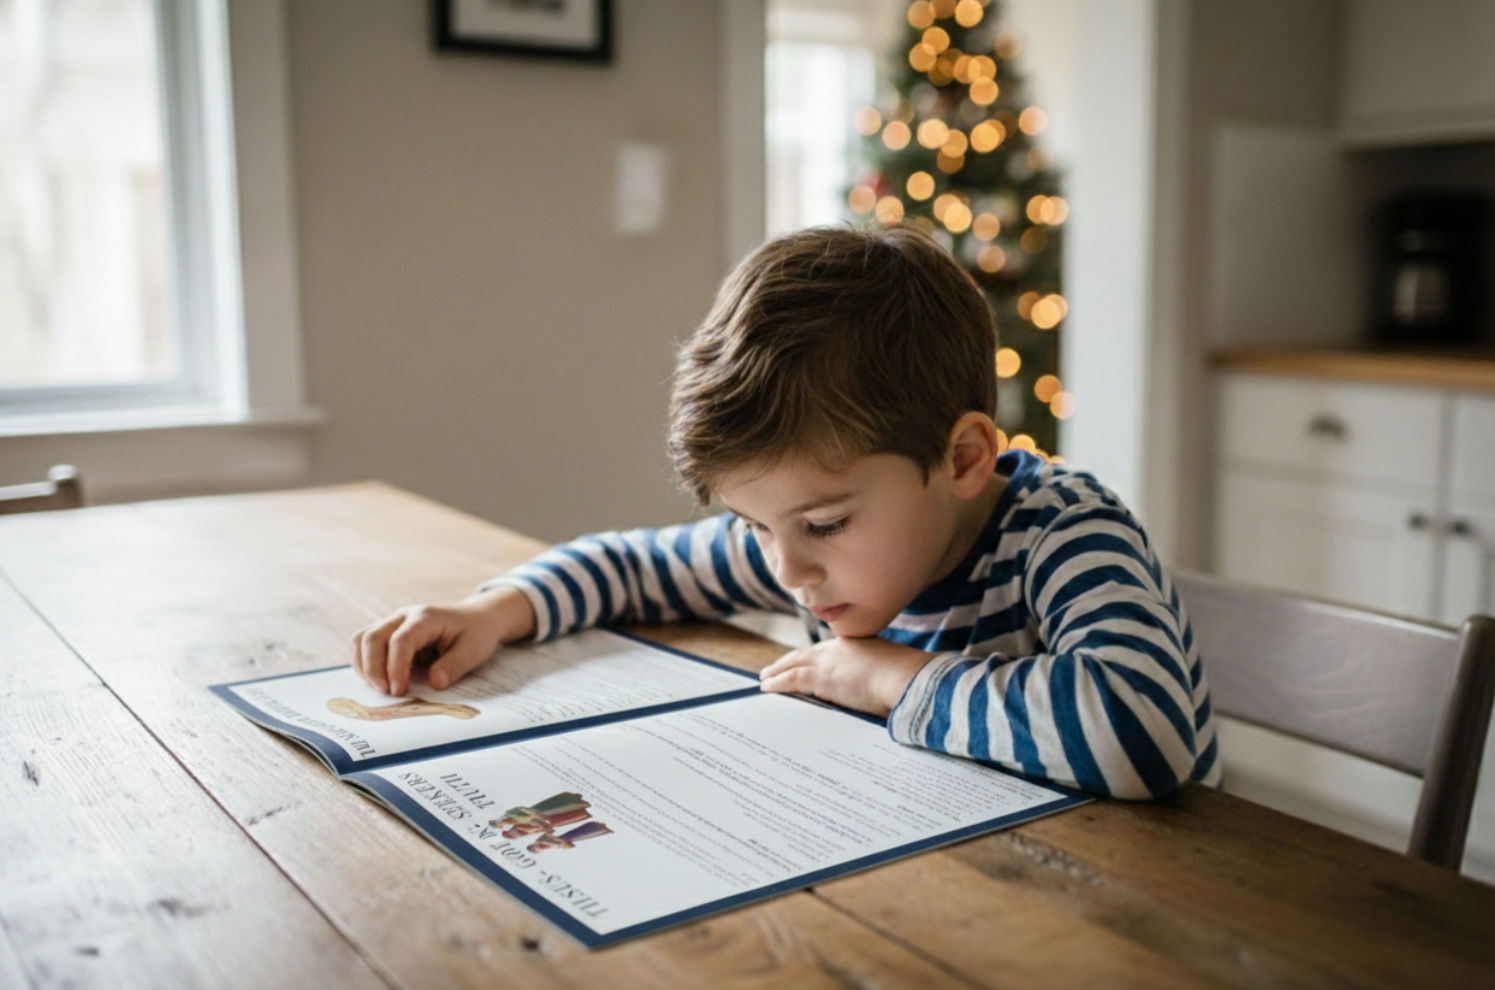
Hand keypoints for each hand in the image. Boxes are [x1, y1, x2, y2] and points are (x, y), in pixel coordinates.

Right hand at [351, 587, 535, 696]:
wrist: (476, 618)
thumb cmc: (476, 634)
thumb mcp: (474, 651)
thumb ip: (454, 666)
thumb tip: (435, 683)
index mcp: (426, 618)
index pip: (400, 641)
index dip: (396, 668)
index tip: (400, 691)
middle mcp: (404, 616)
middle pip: (372, 637)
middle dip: (374, 669)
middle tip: (388, 693)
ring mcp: (393, 622)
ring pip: (362, 639)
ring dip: (365, 666)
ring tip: (381, 688)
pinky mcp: (388, 632)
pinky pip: (364, 643)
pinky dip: (365, 663)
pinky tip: (380, 680)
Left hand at [758, 636, 935, 716]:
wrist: (907, 679)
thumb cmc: (907, 679)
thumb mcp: (892, 671)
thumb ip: (879, 676)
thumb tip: (880, 691)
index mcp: (856, 643)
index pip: (826, 651)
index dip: (811, 657)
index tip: (803, 662)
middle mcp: (838, 647)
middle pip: (805, 654)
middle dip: (788, 661)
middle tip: (773, 668)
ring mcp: (829, 661)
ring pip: (794, 664)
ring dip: (777, 671)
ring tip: (765, 678)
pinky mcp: (822, 678)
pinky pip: (792, 680)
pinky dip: (778, 683)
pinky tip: (767, 687)